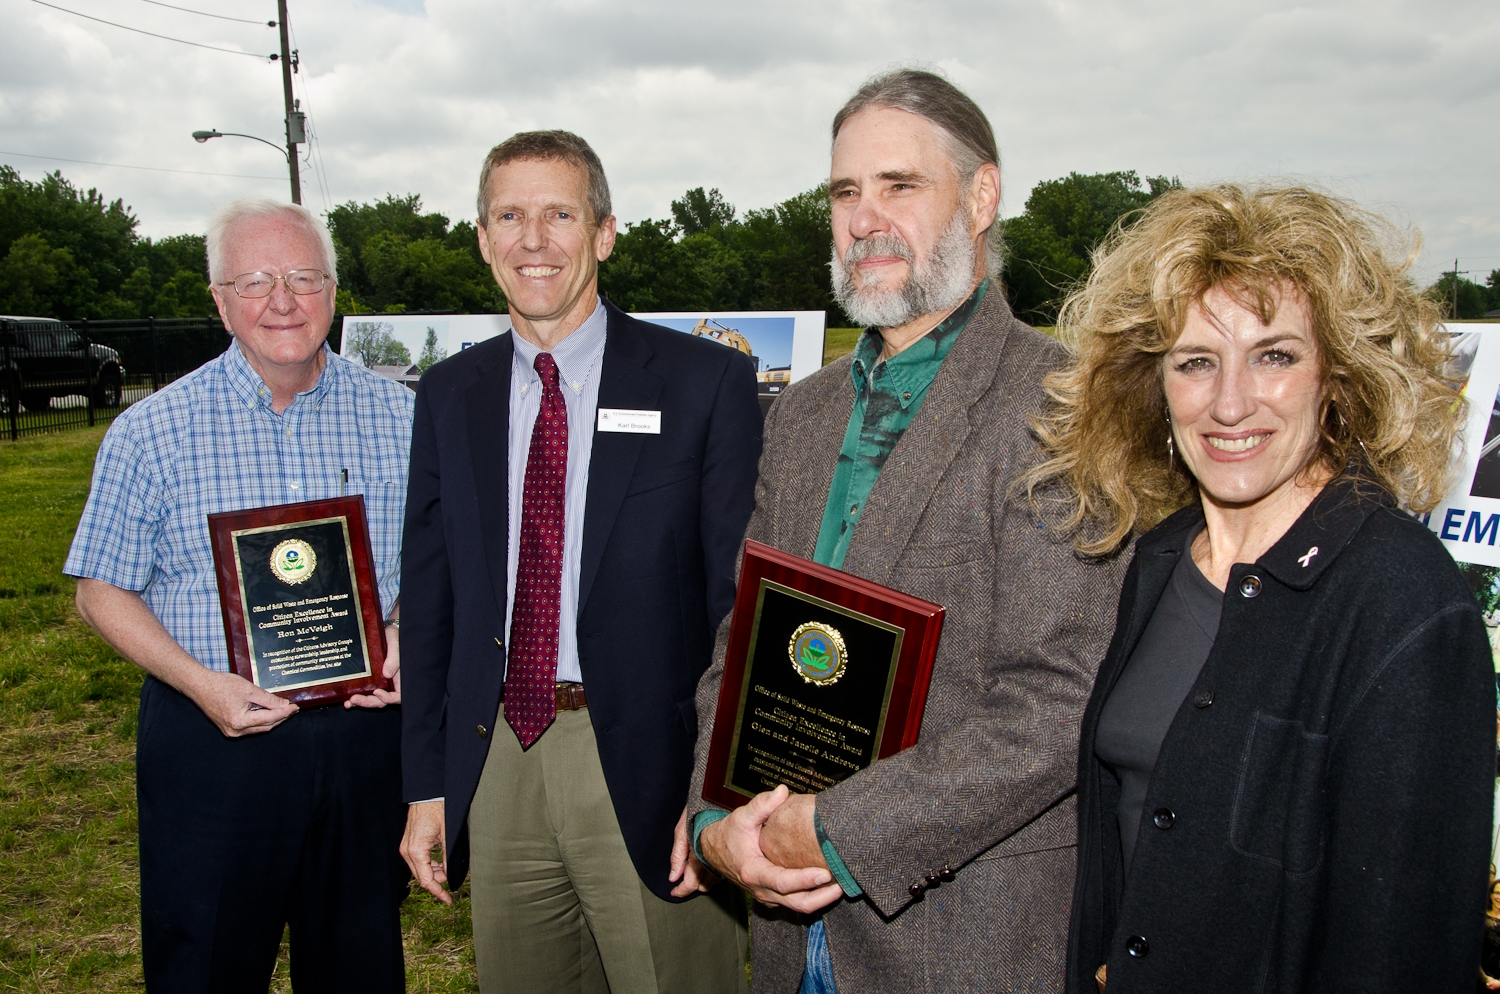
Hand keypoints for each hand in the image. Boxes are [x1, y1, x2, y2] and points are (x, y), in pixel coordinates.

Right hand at [187, 668, 297, 736]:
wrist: (200, 686)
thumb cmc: (221, 685)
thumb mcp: (248, 689)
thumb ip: (268, 699)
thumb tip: (283, 705)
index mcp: (239, 721)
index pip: (269, 718)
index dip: (284, 713)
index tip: (295, 707)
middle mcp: (235, 731)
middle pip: (265, 726)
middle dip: (280, 717)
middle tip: (292, 709)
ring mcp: (231, 732)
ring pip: (258, 728)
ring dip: (272, 720)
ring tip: (283, 710)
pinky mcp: (229, 729)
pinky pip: (250, 727)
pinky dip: (260, 720)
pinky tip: (268, 713)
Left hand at [347, 624, 401, 708]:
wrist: (387, 632)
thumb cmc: (396, 638)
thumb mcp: (397, 647)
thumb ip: (394, 660)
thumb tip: (387, 674)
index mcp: (400, 679)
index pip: (397, 696)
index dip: (388, 699)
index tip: (377, 692)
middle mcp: (390, 684)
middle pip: (381, 701)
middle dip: (369, 702)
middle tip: (355, 699)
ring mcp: (380, 683)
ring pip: (372, 699)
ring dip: (361, 702)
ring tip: (350, 702)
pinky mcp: (371, 680)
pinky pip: (365, 692)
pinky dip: (356, 698)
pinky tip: (347, 701)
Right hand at [401, 800, 450, 904]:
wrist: (427, 794)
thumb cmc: (437, 809)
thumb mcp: (448, 835)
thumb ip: (448, 857)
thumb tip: (450, 874)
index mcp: (416, 851)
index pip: (426, 880)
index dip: (438, 892)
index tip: (448, 900)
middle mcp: (407, 851)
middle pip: (422, 877)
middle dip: (437, 882)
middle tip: (451, 885)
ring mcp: (406, 847)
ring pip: (420, 869)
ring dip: (434, 873)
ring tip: (447, 871)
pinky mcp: (409, 843)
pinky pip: (418, 860)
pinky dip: (429, 864)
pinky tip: (440, 863)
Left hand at [669, 805, 721, 897]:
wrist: (717, 796)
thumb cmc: (698, 809)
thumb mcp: (682, 830)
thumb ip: (677, 855)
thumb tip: (673, 877)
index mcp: (699, 854)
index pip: (691, 882)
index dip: (682, 890)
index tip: (675, 893)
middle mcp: (712, 858)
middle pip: (704, 884)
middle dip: (694, 886)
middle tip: (683, 887)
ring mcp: (722, 855)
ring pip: (714, 879)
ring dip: (705, 881)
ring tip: (696, 879)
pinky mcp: (729, 850)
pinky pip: (722, 869)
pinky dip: (715, 873)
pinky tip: (711, 868)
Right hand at [698, 785, 842, 912]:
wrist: (714, 852)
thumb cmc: (730, 834)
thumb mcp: (742, 816)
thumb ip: (762, 804)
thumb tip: (782, 791)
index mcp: (754, 872)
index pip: (783, 882)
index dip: (805, 880)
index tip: (825, 874)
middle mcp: (761, 890)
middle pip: (797, 903)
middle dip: (822, 898)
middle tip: (842, 885)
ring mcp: (767, 896)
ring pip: (798, 907)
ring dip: (820, 899)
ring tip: (840, 885)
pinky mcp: (772, 897)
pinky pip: (794, 902)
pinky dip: (812, 897)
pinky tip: (826, 884)